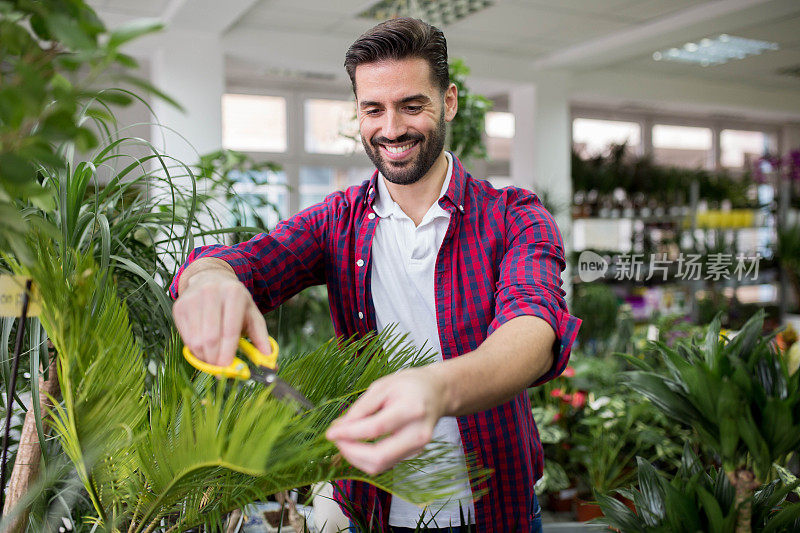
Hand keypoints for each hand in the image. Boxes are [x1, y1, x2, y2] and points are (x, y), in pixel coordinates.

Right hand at [172, 260, 270, 366]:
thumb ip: (261, 337)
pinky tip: (202, 348)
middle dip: (215, 359)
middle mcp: (211, 292)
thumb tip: (268, 360)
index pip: (230, 330)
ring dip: (204, 356)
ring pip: (196, 340)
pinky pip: (185, 337)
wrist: (210, 279)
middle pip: (211, 338)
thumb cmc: (234, 301)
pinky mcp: (179, 307)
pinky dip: (194, 349)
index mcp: (234, 294)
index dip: (228, 352)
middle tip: (219, 369)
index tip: (228, 368)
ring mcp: (192, 299)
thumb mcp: (252, 314)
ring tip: (213, 357)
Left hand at [325, 366, 447, 474]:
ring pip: (380, 465)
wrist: (437, 393)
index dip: (350, 433)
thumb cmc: (410, 385)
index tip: (331, 432)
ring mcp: (417, 448)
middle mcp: (417, 434)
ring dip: (355, 457)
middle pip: (379, 457)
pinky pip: (385, 463)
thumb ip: (361, 408)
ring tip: (344, 439)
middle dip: (351, 452)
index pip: (376, 429)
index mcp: (411, 409)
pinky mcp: (413, 455)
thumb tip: (340, 427)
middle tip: (336, 439)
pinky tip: (358, 443)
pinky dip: (366, 457)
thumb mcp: (382, 386)